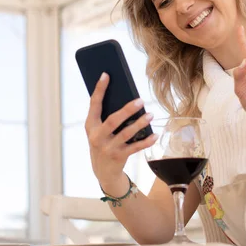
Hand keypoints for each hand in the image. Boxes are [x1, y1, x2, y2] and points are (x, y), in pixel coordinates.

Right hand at [85, 72, 157, 193]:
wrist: (102, 171)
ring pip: (126, 134)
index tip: (106, 75)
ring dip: (140, 124)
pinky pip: (135, 148)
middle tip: (141, 100)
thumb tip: (126, 96)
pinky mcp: (119, 157)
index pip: (94, 104)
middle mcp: (97, 137)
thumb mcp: (99, 130)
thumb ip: (107, 116)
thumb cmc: (103, 142)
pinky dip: (146, 141)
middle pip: (113, 121)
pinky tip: (155, 135)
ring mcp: (108, 148)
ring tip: (151, 115)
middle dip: (127, 110)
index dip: (100, 89)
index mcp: (90, 125)